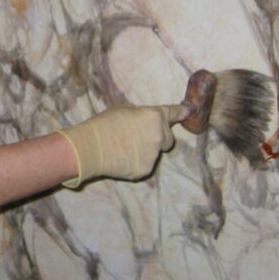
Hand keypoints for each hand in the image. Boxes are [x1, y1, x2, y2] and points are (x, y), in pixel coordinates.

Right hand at [56, 105, 176, 186]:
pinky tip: (121, 157)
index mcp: (154, 116)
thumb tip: (146, 118)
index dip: (180, 112)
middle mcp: (159, 135)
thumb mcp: (123, 110)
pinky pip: (145, 164)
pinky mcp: (145, 169)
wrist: (90, 148)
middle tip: (138, 136)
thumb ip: (141, 114)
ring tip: (123, 147)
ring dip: (145, 150)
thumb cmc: (103, 124)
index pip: (173, 113)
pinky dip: (136, 162)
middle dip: (158, 137)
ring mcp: (154, 155)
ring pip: (155, 152)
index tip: (188, 111)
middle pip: (167, 138)